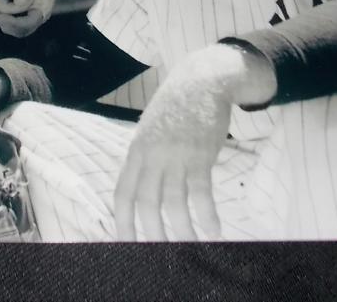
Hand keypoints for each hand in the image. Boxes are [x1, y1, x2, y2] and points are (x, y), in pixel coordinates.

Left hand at [113, 44, 274, 240]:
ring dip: (183, 232)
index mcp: (137, 151)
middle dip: (152, 234)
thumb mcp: (151, 129)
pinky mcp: (201, 155)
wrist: (203, 80)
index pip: (123, 193)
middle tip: (161, 255)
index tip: (125, 243)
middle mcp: (153, 155)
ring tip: (191, 250)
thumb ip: (144, 157)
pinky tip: (214, 232)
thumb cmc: (177, 107)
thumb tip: (139, 188)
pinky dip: (207, 216)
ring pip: (175, 204)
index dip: (122, 221)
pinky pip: (202, 193)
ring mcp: (176, 155)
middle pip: (146, 203)